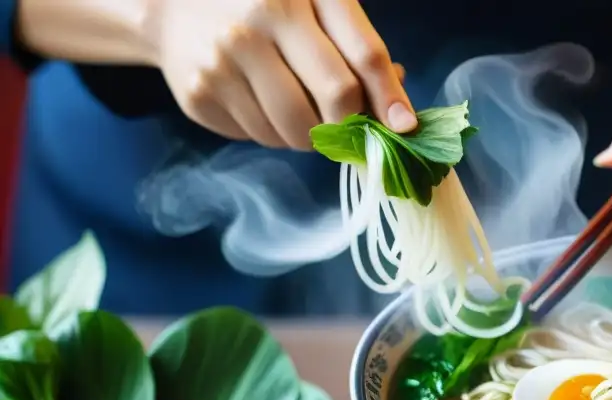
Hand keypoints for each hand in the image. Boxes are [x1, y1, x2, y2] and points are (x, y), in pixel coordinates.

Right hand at [147, 0, 413, 149]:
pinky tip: (259, 102)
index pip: (362, 57)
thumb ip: (356, 46)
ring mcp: (224, 60)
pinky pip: (259, 137)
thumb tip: (398, 111)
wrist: (171, 3)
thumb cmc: (263, 4)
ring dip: (309, 134)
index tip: (404, 128)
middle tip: (345, 123)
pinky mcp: (201, 94)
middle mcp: (258, 22)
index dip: (389, 99)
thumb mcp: (313, 4)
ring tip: (297, 106)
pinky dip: (272, 132)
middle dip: (349, 123)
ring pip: (295, 131)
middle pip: (334, 101)